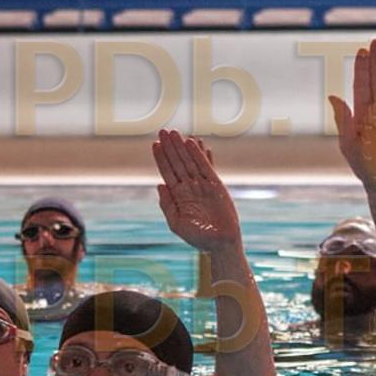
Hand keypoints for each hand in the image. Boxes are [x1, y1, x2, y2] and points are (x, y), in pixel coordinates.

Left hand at [153, 129, 241, 252]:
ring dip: (182, 147)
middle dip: (170, 147)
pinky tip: (193, 143)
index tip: (155, 144)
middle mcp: (189, 187)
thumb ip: (167, 205)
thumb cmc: (198, 238)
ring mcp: (202, 185)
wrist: (221, 244)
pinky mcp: (216, 185)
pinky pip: (206, 166)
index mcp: (178, 196)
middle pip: (177, 163)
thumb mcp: (177, 224)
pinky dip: (199, 155)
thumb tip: (159, 184)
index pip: (167, 172)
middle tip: (163, 131)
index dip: (161, 158)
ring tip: (175, 132)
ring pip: (190, 162)